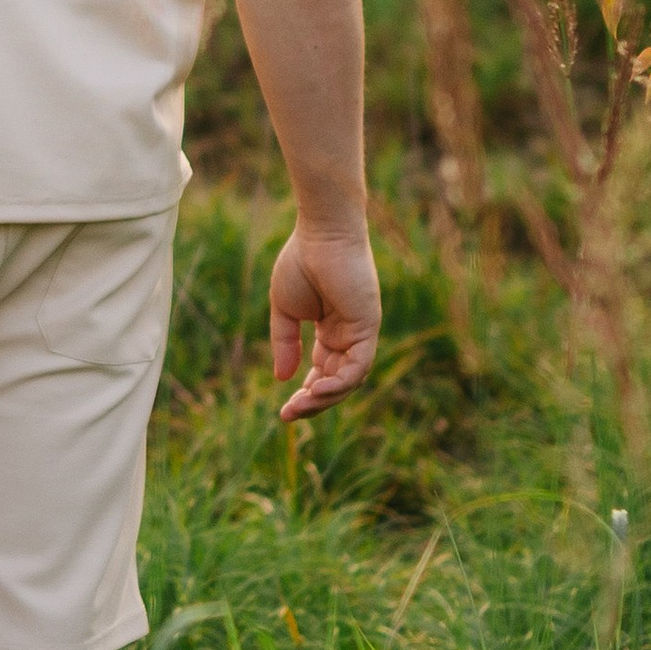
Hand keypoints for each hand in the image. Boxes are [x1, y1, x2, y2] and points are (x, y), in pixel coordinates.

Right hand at [268, 224, 380, 420]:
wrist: (320, 233)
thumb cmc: (301, 262)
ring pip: (349, 380)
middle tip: (288, 416)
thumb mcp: (285, 311)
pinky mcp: (368, 326)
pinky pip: (359, 366)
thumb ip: (285, 344)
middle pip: (336, 382)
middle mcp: (349, 335)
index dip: (306, 394)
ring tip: (300, 406)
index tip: (285, 411)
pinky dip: (341, 383)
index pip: (323, 373)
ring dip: (325, 398)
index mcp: (331, 331)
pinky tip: (318, 390)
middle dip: (314, 402)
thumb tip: (282, 379)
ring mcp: (361, 332)